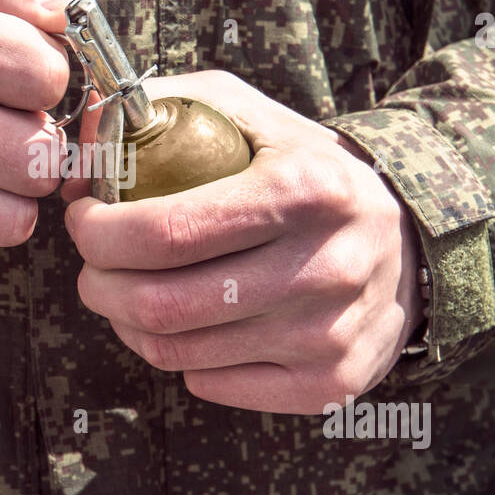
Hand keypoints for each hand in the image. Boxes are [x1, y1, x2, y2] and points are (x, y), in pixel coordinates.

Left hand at [62, 70, 423, 413]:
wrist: (410, 246)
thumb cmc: (307, 174)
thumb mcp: (250, 116)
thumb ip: (163, 110)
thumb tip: (83, 143)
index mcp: (302, 190)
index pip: (163, 232)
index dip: (98, 233)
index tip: (84, 218)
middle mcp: (322, 267)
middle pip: (161, 303)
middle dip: (98, 285)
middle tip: (94, 266)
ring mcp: (327, 335)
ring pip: (175, 351)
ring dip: (127, 323)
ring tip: (128, 293)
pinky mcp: (328, 384)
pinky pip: (210, 384)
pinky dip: (178, 356)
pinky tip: (188, 325)